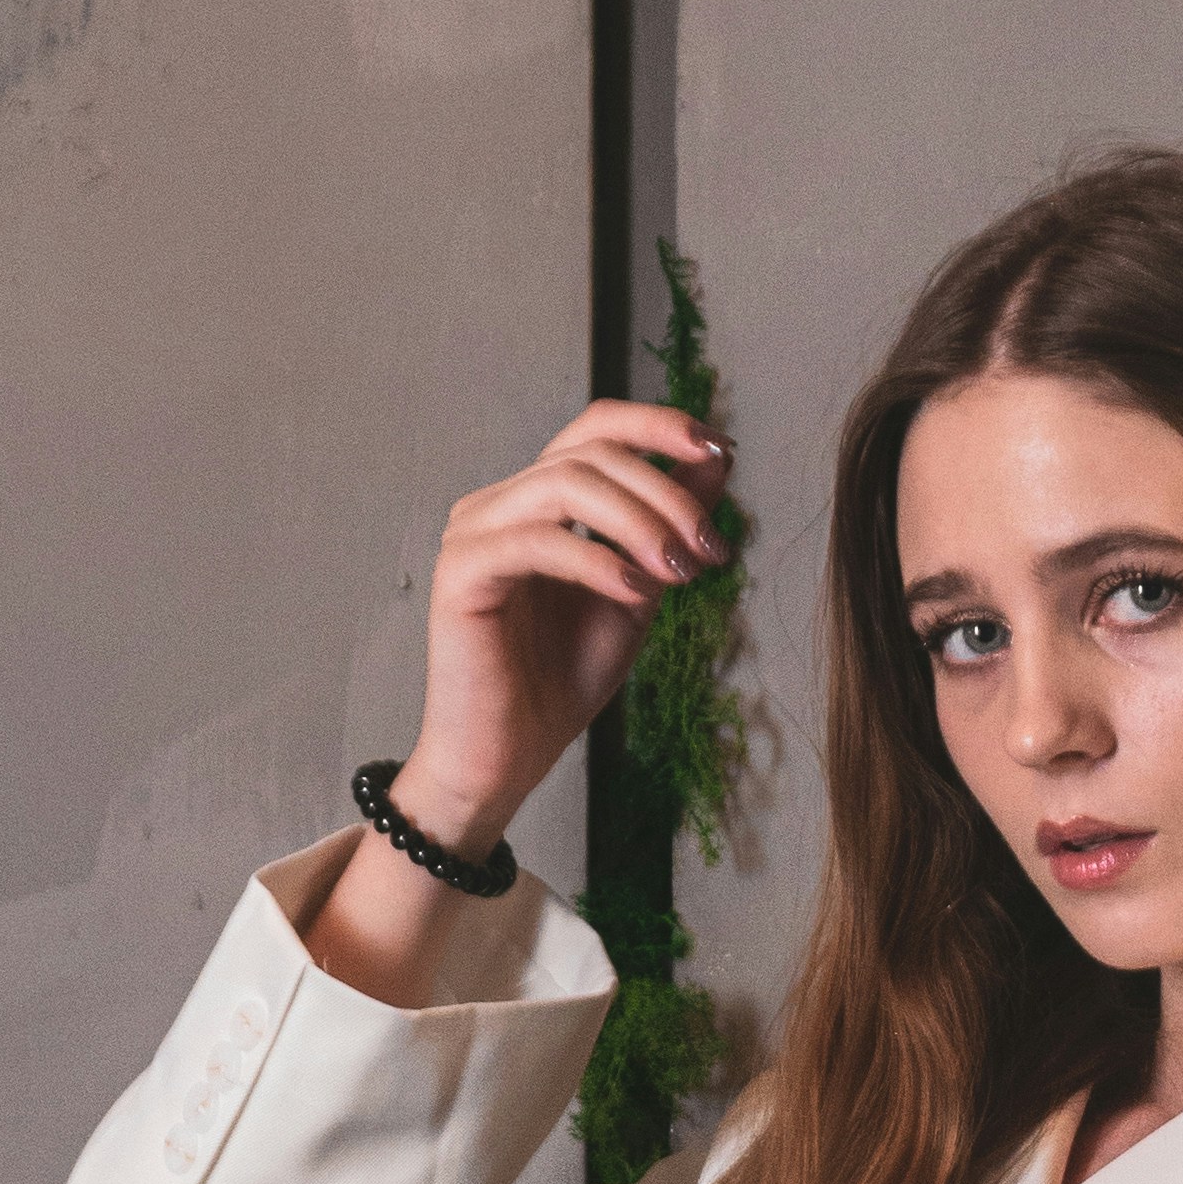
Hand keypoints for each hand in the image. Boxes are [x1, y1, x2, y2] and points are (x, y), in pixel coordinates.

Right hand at [397, 401, 730, 848]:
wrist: (508, 757)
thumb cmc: (561, 681)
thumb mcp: (639, 590)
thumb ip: (668, 526)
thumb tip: (717, 460)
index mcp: (537, 500)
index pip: (596, 427)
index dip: (659, 426)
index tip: (722, 451)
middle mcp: (500, 503)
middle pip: (592, 454)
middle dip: (668, 495)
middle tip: (711, 552)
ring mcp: (474, 532)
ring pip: (566, 483)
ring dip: (640, 522)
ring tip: (680, 571)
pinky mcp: (460, 572)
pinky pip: (538, 540)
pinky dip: (598, 560)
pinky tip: (636, 590)